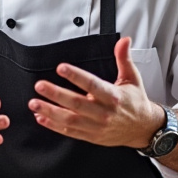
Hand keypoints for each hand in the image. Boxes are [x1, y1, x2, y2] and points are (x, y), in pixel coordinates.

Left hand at [29, 36, 162, 147]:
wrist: (142, 129)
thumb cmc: (135, 102)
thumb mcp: (132, 78)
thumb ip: (124, 59)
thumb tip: (124, 41)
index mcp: (113, 97)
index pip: (92, 85)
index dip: (76, 76)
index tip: (61, 68)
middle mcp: (104, 113)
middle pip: (76, 103)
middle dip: (56, 94)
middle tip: (40, 86)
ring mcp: (96, 126)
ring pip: (70, 120)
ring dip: (50, 112)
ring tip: (34, 103)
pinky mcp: (91, 136)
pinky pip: (70, 132)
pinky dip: (54, 126)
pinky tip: (40, 118)